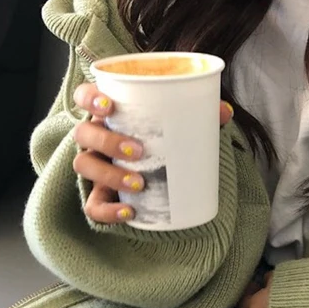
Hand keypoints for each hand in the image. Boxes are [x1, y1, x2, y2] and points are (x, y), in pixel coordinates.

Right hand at [72, 83, 234, 224]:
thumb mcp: (184, 122)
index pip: (84, 96)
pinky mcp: (100, 194)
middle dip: (107, 141)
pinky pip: (92, 205)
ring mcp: (95, 166)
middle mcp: (95, 137)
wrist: (165, 170)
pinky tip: (129, 211)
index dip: (89, 97)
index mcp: (109, 112)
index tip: (110, 106)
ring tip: (139, 182)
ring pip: (84, 166)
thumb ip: (202, 113)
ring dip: (108, 175)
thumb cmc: (167, 137)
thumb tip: (225, 111)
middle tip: (138, 151)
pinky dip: (107, 210)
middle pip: (84, 133)